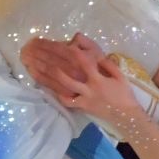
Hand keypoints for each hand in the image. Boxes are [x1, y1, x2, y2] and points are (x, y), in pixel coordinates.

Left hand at [21, 34, 140, 119]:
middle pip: (65, 74)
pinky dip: (54, 91)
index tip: (57, 42)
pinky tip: (43, 83)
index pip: (81, 62)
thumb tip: (93, 51)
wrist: (125, 116)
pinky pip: (64, 99)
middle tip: (37, 52)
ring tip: (33, 65)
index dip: (68, 51)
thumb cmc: (124, 93)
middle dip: (50, 62)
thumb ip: (106, 62)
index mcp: (98, 78)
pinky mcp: (80, 107)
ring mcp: (82, 99)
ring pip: (61, 87)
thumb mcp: (119, 75)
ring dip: (46, 75)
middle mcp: (87, 88)